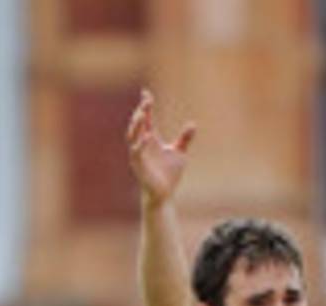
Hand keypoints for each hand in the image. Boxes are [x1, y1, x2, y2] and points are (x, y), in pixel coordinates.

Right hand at [127, 88, 195, 204]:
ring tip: (142, 113)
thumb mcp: (179, 153)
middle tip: (146, 101)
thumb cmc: (169, 175)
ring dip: (136, 125)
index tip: (146, 92)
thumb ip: (184, 138)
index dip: (145, 106)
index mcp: (150, 139)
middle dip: (140, 112)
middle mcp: (142, 145)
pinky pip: (137, 153)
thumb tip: (193, 124)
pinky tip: (147, 136)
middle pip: (137, 124)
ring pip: (132, 136)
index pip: (146, 119)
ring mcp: (138, 155)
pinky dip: (140, 145)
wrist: (165, 194)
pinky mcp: (139, 167)